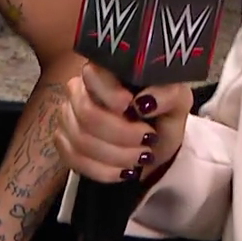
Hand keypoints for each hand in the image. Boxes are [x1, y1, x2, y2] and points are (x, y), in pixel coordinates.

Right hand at [56, 63, 193, 183]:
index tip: (132, 106)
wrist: (153, 144)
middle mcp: (79, 89)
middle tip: (147, 140)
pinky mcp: (64, 143)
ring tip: (141, 156)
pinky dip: (104, 171)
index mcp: (105, 70)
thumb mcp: (177, 101)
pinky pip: (74, 160)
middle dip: (122, 134)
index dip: (110, 94)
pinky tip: (124, 171)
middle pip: (87, 114)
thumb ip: (168, 95)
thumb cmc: (162, 114)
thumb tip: (144, 102)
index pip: (93, 75)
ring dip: (117, 155)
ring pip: (81, 141)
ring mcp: (68, 116)